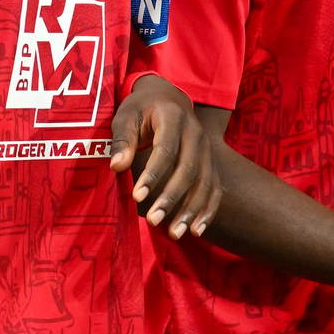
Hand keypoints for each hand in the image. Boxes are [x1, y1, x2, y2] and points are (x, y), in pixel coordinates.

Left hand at [110, 76, 222, 239]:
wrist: (167, 99)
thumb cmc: (140, 110)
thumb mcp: (125, 116)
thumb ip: (122, 140)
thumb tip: (117, 167)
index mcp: (173, 117)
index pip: (166, 149)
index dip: (153, 174)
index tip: (137, 197)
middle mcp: (196, 133)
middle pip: (189, 169)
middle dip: (172, 198)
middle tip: (154, 221)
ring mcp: (207, 149)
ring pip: (205, 182)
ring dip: (191, 210)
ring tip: (174, 234)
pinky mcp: (211, 163)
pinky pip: (215, 189)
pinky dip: (208, 211)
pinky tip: (195, 230)